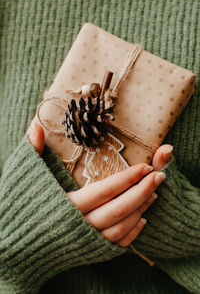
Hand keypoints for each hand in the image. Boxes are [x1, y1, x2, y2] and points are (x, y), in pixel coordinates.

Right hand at [29, 123, 172, 246]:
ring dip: (141, 210)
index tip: (145, 166)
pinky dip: (132, 234)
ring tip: (154, 193)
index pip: (104, 190)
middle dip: (142, 192)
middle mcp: (80, 225)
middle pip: (118, 209)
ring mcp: (86, 241)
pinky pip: (116, 246)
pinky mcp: (90, 252)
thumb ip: (34, 152)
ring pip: (121, 228)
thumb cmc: (22, 208)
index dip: (127, 178)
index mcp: (67, 205)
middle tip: (159, 176)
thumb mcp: (26, 178)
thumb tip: (35, 126)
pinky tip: (142, 220)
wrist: (17, 247)